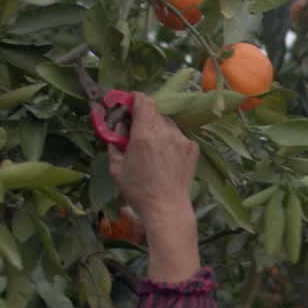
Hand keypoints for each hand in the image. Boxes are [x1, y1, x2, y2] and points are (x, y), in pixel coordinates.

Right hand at [107, 93, 200, 282]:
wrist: (167, 208)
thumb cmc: (138, 190)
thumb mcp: (116, 167)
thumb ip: (115, 142)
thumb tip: (119, 126)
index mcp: (144, 134)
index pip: (143, 101)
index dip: (135, 99)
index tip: (129, 105)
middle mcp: (166, 132)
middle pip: (155, 113)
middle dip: (144, 119)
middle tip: (137, 133)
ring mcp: (182, 139)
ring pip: (168, 124)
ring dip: (159, 130)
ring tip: (153, 150)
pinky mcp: (192, 148)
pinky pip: (179, 137)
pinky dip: (171, 141)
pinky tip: (166, 159)